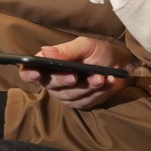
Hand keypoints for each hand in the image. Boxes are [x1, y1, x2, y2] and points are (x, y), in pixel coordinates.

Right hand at [19, 36, 137, 110]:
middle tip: (76, 76)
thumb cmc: (99, 52)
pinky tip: (106, 82)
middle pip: (51, 85)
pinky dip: (97, 92)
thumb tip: (45, 52)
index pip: (29, 71)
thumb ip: (66, 50)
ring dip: (87, 86)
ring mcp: (66, 95)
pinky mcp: (80, 104)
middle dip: (65, 80)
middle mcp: (53, 81)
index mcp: (49, 63)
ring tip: (101, 77)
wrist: (121, 65)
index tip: (36, 74)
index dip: (29, 73)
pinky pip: (84, 102)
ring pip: (69, 95)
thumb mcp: (85, 46)